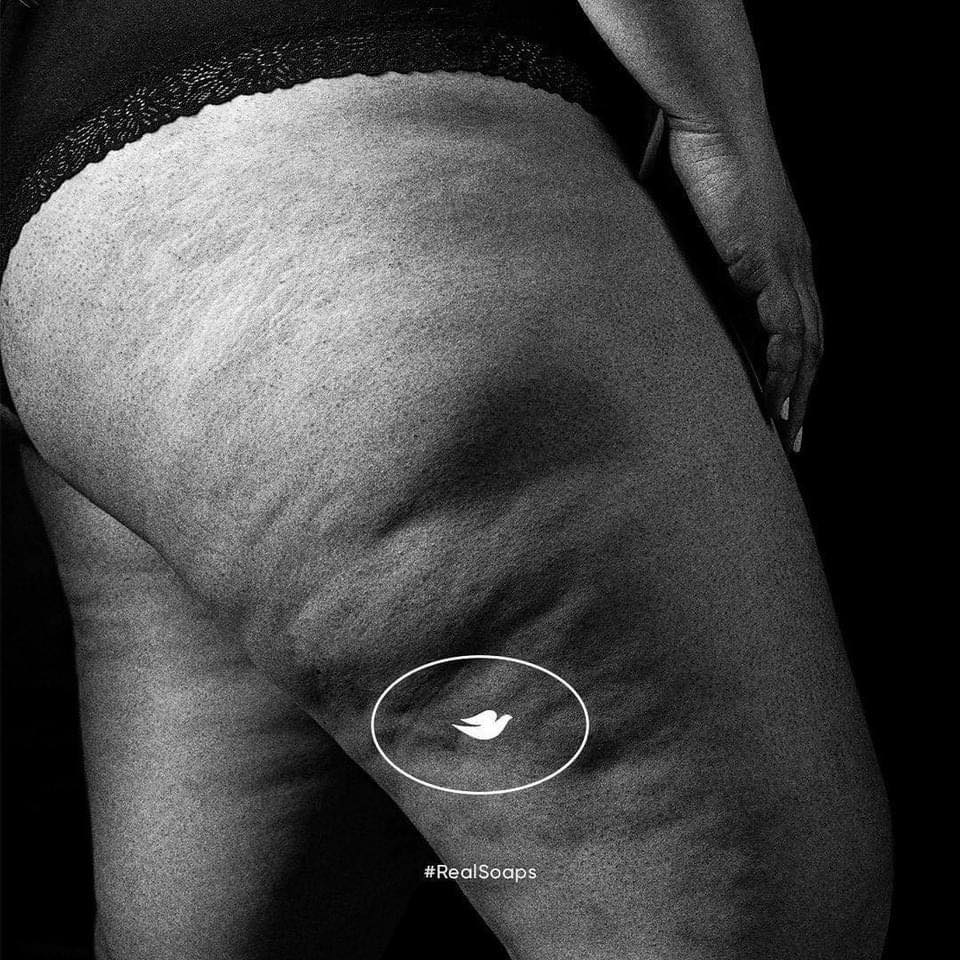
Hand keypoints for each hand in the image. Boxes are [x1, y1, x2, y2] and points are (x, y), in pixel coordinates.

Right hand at [667, 118, 822, 450]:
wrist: (708, 116)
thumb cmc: (696, 155)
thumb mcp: (690, 215)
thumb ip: (684, 245)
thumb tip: (651, 258)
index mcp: (781, 252)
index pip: (797, 322)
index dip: (793, 366)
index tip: (782, 403)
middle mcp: (796, 261)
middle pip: (812, 341)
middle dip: (804, 392)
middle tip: (795, 436)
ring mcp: (788, 263)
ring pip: (805, 344)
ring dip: (797, 392)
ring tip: (787, 433)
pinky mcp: (769, 263)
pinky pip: (784, 331)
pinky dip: (783, 371)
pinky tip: (776, 401)